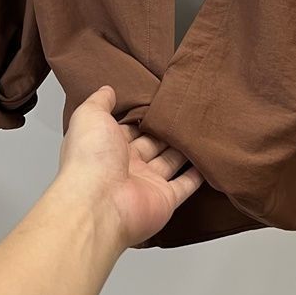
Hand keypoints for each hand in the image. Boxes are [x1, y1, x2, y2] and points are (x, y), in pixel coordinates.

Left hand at [56, 86, 203, 248]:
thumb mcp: (89, 116)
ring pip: (170, 162)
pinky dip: (196, 176)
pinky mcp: (164, 200)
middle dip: (165, 131)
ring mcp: (146, 184)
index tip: (159, 102)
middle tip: (184, 114)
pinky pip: (184, 186)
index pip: (129, 129)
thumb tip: (107, 89)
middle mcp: (127, 166)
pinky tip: (206, 163)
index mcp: (108, 147)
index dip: (142, 117)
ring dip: (183, 150)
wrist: (97, 205)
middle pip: (152, 144)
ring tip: (198, 131)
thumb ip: (100, 101)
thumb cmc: (89, 160)